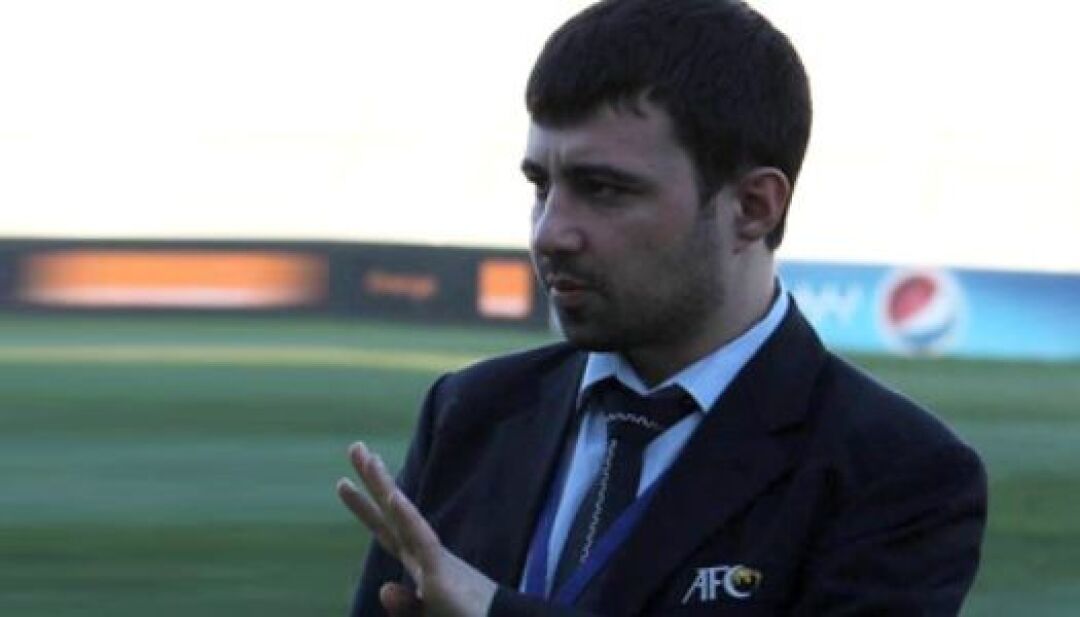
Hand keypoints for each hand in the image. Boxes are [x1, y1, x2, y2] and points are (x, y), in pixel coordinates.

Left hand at [337, 442, 496, 616]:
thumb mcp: (428, 613)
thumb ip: (406, 603)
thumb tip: (385, 587)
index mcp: (421, 564)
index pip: (387, 530)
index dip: (366, 507)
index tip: (346, 481)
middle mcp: (425, 555)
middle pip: (391, 512)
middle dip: (372, 480)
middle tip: (355, 447)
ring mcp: (433, 561)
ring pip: (403, 517)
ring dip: (384, 487)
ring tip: (368, 457)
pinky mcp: (442, 573)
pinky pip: (423, 541)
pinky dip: (408, 518)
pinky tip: (393, 496)